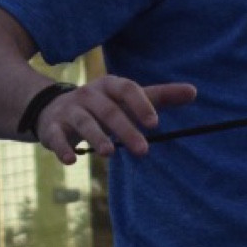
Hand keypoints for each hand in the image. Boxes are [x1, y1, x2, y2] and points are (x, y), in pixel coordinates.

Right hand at [37, 75, 196, 161]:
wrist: (52, 108)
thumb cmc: (102, 105)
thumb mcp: (128, 98)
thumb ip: (160, 96)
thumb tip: (194, 92)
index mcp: (110, 86)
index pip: (127, 89)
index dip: (140, 104)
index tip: (155, 123)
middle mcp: (89, 95)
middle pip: (108, 110)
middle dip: (124, 129)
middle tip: (143, 151)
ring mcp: (69, 111)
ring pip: (83, 122)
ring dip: (95, 137)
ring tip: (109, 153)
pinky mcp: (52, 128)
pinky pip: (56, 137)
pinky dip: (62, 147)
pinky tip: (71, 160)